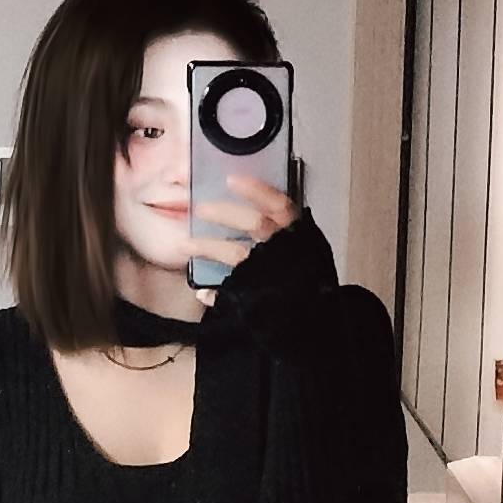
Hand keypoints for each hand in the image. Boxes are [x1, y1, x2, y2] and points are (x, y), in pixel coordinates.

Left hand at [184, 174, 300, 307]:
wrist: (317, 323)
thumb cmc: (310, 283)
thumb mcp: (306, 251)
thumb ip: (287, 232)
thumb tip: (256, 212)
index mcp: (299, 236)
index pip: (280, 206)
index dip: (257, 191)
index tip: (232, 180)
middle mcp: (286, 251)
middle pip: (255, 223)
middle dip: (224, 213)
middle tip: (200, 208)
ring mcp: (270, 275)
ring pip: (236, 254)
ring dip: (207, 247)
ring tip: (186, 244)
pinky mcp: (258, 300)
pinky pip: (229, 294)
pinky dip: (213, 292)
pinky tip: (202, 292)